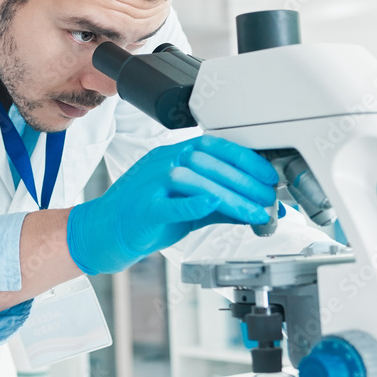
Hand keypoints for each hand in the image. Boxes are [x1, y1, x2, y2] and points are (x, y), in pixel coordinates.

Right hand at [66, 136, 278, 273]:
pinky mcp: (145, 208)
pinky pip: (171, 202)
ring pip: (196, 182)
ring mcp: (152, 184)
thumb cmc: (147, 214)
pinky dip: (194, 203)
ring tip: (255, 212)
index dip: (245, 158)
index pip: (214, 146)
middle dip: (245, 181)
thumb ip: (221, 204)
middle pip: (208, 163)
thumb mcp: (189, 204)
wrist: (107, 230)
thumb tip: (259, 208)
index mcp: (173, 155)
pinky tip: (214, 205)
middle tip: (269, 198)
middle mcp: (163, 163)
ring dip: (231, 197)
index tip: (269, 175)